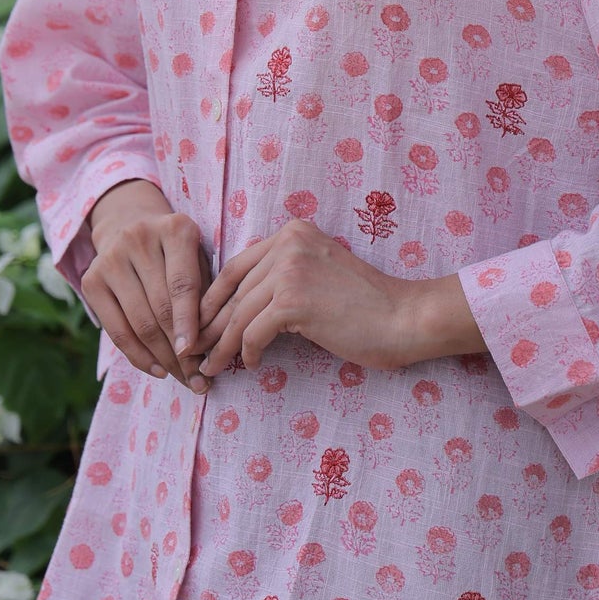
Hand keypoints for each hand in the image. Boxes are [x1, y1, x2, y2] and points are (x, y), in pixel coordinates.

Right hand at [81, 180, 213, 390]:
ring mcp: (110, 259)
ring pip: (138, 322)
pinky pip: (116, 330)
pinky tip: (157, 370)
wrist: (130, 224)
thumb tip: (211, 345)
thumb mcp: (199, 258)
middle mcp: (138, 239)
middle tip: (198, 378)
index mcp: (175, 229)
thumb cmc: (177, 251)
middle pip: (160, 307)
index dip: (189, 322)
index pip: (182, 284)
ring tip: (183, 378)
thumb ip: (206, 293)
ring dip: (162, 358)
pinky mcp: (91, 280)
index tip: (195, 353)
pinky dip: (138, 356)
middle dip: (180, 350)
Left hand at [192, 219, 485, 378]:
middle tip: (194, 349)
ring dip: (221, 345)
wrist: (404, 317)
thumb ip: (282, 279)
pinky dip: (246, 352)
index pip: (237, 267)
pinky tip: (251, 365)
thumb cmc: (367, 305)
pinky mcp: (293, 300)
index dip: (213, 299)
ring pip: (238, 314)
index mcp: (293, 232)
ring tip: (212, 366)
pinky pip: (252, 332)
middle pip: (232, 290)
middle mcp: (287, 243)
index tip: (200, 324)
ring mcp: (289, 269)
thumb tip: (236, 310)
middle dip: (210, 324)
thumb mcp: (318, 276)